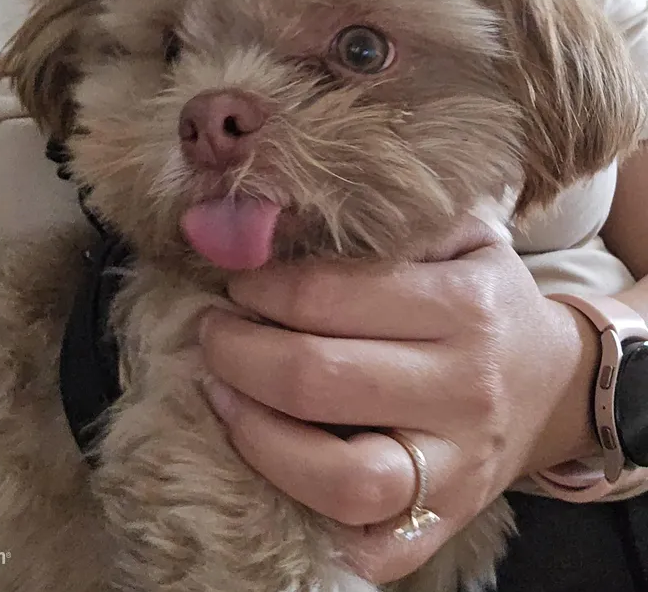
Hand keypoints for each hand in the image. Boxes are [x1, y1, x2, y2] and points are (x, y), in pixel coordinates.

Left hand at [198, 219, 599, 582]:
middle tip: (212, 332)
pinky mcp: (446, 523)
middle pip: (317, 379)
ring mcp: (457, 469)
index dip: (259, 287)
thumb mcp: (456, 239)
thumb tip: (271, 223)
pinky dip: (301, 509)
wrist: (553, 384)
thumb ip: (382, 226)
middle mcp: (464, 390)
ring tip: (222, 394)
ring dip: (254, 434)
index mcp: (465, 306)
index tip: (236, 283)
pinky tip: (265, 459)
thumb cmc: (484, 302)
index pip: (327, 296)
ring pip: (339, 476)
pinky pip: (363, 542)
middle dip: (237, 352)